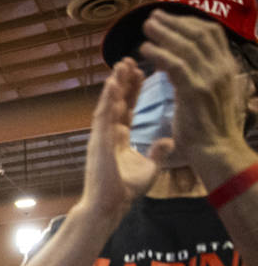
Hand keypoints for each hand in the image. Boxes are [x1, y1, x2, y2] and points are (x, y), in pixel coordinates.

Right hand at [75, 56, 155, 218]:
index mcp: (119, 139)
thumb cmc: (125, 191)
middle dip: (123, 81)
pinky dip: (107, 98)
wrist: (110, 205)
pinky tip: (113, 82)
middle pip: (117, 101)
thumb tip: (168, 140)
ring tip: (120, 64)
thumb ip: (157, 152)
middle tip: (129, 59)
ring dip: (114, 83)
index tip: (141, 73)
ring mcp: (101, 136)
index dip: (134, 91)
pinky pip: (103, 115)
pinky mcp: (98, 141)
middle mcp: (108, 134)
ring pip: (108, 103)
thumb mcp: (150, 168)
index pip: (127, 109)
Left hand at [140, 10, 252, 172]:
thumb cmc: (211, 129)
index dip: (189, 23)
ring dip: (164, 33)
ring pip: (186, 45)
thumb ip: (205, 77)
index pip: (210, 34)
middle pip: (199, 33)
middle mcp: (221, 69)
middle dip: (174, 22)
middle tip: (153, 16)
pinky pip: (176, 65)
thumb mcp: (214, 95)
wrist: (217, 151)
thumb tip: (190, 63)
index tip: (170, 18)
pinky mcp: (195, 91)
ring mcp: (210, 79)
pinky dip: (159, 54)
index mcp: (226, 68)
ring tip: (146, 27)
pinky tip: (145, 50)